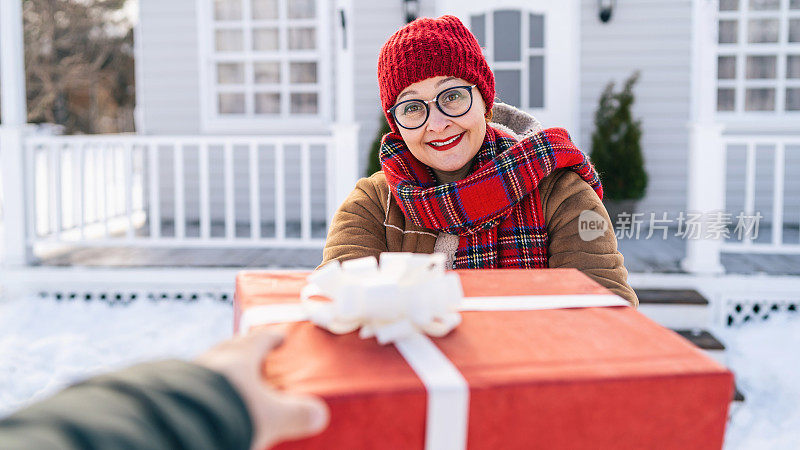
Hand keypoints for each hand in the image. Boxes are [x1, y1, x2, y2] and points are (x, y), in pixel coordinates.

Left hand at [195, 327, 328, 449]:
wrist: (183, 425)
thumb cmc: (227, 413)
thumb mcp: (273, 416)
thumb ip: (297, 414)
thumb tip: (318, 414)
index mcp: (240, 357)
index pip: (260, 339)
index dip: (272, 338)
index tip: (279, 337)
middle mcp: (214, 360)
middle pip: (231, 347)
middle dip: (244, 350)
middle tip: (255, 357)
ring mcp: (191, 375)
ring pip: (211, 365)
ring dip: (223, 370)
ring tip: (232, 384)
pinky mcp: (176, 393)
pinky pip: (195, 385)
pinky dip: (206, 389)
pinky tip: (211, 402)